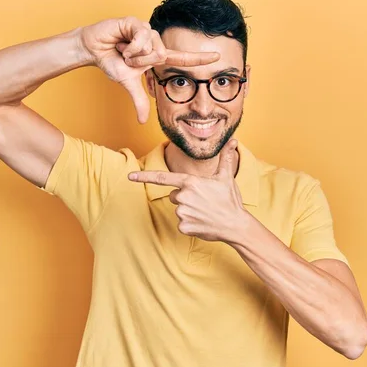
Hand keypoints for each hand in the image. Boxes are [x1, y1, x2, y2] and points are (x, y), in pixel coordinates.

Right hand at [80, 17, 219, 122]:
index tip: (218, 57)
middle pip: (163, 56)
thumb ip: (139, 100)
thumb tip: (142, 121)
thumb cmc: (112, 61)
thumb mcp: (128, 83)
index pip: (183, 58)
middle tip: (128, 59)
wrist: (93, 49)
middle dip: (142, 62)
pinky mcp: (137, 22)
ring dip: (134, 55)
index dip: (200, 58)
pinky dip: (130, 46)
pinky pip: (142, 38)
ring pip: (154, 48)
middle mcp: (156, 42)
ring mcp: (147, 31)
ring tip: (123, 50)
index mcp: (158, 56)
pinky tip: (121, 42)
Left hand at [128, 139, 246, 242]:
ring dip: (188, 210)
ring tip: (205, 212)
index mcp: (190, 182)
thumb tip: (234, 139)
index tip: (130, 176)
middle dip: (185, 197)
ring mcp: (182, 212)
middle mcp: (183, 196)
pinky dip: (190, 224)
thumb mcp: (226, 177)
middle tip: (203, 201)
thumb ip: (225, 157)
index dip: (144, 177)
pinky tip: (203, 222)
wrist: (235, 224)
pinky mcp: (183, 227)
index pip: (163, 178)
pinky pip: (181, 223)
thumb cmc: (230, 200)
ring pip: (178, 209)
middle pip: (174, 195)